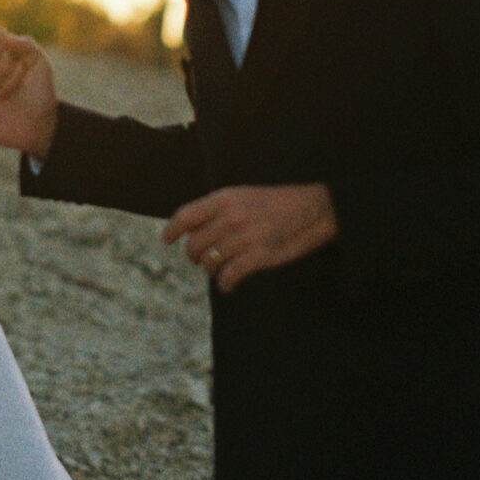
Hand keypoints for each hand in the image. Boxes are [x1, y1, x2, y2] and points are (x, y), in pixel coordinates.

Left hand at [163, 184, 338, 293]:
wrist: (313, 208)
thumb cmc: (277, 202)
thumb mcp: (244, 194)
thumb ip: (219, 209)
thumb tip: (194, 227)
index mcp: (225, 198)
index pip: (186, 215)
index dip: (172, 229)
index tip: (166, 239)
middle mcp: (231, 217)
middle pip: (194, 243)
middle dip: (193, 255)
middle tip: (198, 259)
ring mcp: (245, 237)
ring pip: (210, 261)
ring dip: (210, 268)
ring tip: (217, 268)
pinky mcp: (259, 256)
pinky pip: (229, 276)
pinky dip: (225, 284)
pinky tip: (228, 284)